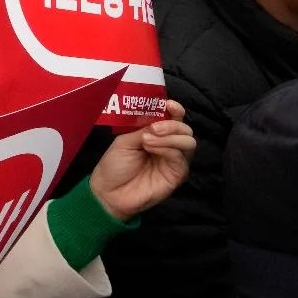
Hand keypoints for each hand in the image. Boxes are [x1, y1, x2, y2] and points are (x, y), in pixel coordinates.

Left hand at [89, 100, 194, 220]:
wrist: (108, 192)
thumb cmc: (114, 166)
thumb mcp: (125, 141)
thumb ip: (144, 129)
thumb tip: (159, 121)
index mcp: (156, 135)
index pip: (174, 119)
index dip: (176, 110)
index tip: (169, 104)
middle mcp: (169, 146)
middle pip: (185, 129)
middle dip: (172, 124)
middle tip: (154, 129)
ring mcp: (174, 161)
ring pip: (188, 142)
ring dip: (169, 137)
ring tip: (148, 140)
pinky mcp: (177, 175)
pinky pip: (180, 158)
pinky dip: (168, 148)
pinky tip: (151, 148)